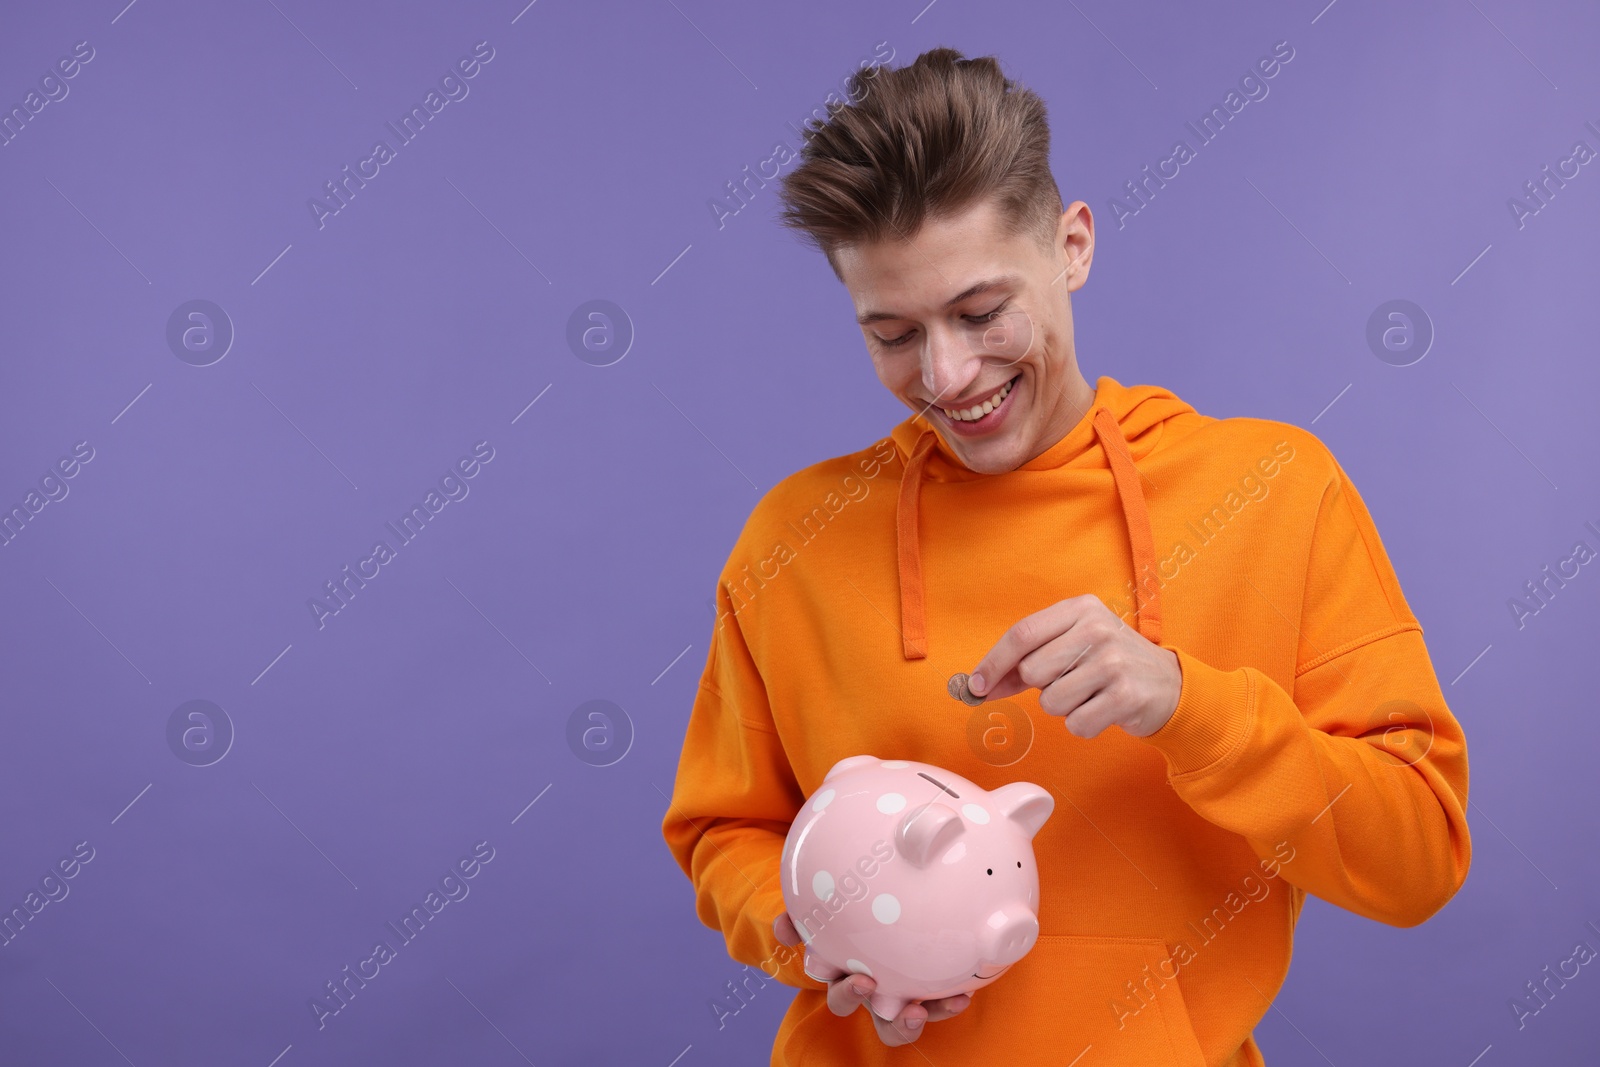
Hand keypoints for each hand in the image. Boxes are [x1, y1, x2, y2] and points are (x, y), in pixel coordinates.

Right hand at [772, 912, 970, 1045]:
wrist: (870, 906)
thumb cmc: (842, 913)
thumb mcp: (821, 910)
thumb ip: (800, 917)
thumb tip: (782, 927)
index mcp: (844, 975)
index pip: (841, 996)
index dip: (848, 995)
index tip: (865, 982)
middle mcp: (870, 991)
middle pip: (885, 1023)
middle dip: (894, 1020)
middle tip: (910, 1007)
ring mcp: (896, 993)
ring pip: (905, 1022)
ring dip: (923, 1020)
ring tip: (951, 1005)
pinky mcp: (923, 990)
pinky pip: (936, 1004)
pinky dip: (949, 1002)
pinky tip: (965, 991)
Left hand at [968, 593, 1181, 738]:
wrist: (1168, 685)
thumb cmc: (1107, 664)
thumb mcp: (1071, 646)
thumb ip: (1024, 662)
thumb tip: (978, 686)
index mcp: (1080, 608)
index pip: (1021, 634)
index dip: (992, 663)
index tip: (975, 687)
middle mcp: (1097, 629)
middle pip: (1031, 671)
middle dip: (1040, 687)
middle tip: (1069, 681)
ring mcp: (1113, 662)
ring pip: (1051, 701)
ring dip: (1063, 707)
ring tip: (1090, 693)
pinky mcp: (1126, 695)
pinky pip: (1076, 724)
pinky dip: (1084, 724)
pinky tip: (1103, 709)